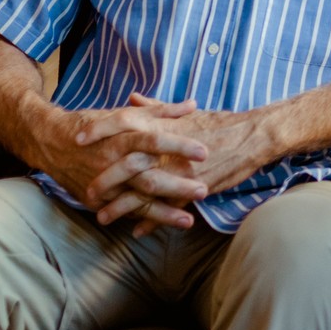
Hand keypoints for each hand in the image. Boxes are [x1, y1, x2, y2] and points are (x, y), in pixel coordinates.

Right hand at [31, 97, 209, 230]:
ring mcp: (104, 184)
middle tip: (204, 190)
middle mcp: (112, 163)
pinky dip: (144, 220)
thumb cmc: (92, 123)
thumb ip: (160, 110)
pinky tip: (165, 226)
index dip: (178, 146)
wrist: (50, 141)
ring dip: (163, 212)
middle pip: (147, 177)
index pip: (153, 141)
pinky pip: (124, 212)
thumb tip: (192, 104)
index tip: (205, 152)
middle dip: (176, 186)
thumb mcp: (124, 114)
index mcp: (120, 137)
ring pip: (136, 201)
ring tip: (188, 220)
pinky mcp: (97, 200)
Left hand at [78, 97, 274, 232]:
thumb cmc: (221, 123)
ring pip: (142, 190)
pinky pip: (166, 208)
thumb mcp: (187, 113)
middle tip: (84, 190)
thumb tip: (132, 98)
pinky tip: (135, 231)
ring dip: (120, 206)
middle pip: (127, 162)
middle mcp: (168, 148)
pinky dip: (150, 221)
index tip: (77, 138)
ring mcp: (179, 170)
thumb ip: (156, 107)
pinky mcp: (193, 188)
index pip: (124, 122)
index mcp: (164, 125)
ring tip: (101, 217)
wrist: (253, 137)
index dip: (100, 129)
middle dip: (103, 178)